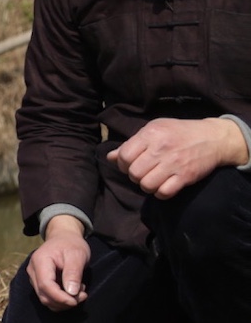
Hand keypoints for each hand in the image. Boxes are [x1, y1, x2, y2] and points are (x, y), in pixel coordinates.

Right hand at [25, 215, 89, 309]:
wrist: (64, 237)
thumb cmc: (71, 244)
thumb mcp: (77, 255)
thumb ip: (73, 273)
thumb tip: (71, 293)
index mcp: (40, 261)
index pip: (45, 285)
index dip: (60, 297)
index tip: (76, 301)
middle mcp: (33, 270)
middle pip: (44, 296)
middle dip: (64, 302)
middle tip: (83, 295)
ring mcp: (34, 277)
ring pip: (45, 299)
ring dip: (63, 302)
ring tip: (79, 291)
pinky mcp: (39, 282)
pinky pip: (48, 297)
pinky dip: (61, 299)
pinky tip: (72, 291)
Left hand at [107, 117, 245, 198]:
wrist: (212, 138)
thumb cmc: (179, 132)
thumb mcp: (154, 129)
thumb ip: (131, 143)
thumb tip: (110, 157)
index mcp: (150, 135)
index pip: (124, 156)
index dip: (122, 163)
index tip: (129, 164)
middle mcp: (161, 149)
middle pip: (134, 173)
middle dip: (133, 176)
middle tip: (141, 172)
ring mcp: (174, 164)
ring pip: (146, 185)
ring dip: (146, 186)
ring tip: (151, 179)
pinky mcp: (186, 176)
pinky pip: (164, 193)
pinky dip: (160, 193)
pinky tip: (163, 186)